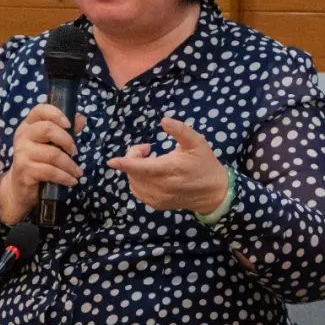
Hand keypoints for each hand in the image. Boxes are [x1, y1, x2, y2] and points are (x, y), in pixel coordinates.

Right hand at [0, 103, 84, 224]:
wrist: (19, 187)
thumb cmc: (37, 162)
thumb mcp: (50, 144)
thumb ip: (64, 131)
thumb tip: (81, 117)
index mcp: (28, 125)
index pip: (40, 110)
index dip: (56, 114)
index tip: (69, 124)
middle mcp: (22, 136)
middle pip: (47, 129)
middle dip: (67, 140)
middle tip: (75, 152)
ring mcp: (21, 153)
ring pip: (52, 154)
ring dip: (69, 165)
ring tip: (77, 172)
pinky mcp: (24, 170)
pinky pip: (50, 171)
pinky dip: (64, 177)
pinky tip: (71, 181)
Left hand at [106, 117, 229, 214]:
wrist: (213, 192)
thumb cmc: (204, 163)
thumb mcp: (196, 142)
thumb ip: (180, 130)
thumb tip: (163, 120)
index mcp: (171, 169)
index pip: (142, 167)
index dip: (126, 163)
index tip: (111, 161)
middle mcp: (162, 186)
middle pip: (134, 172)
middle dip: (134, 156)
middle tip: (147, 149)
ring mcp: (158, 198)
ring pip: (133, 181)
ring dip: (134, 169)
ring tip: (150, 161)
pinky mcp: (156, 204)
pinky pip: (137, 190)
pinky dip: (137, 180)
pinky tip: (149, 174)